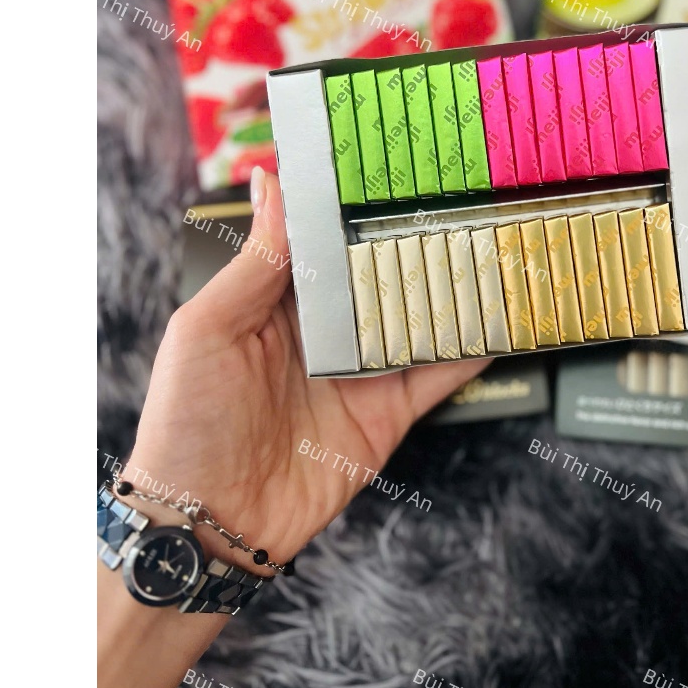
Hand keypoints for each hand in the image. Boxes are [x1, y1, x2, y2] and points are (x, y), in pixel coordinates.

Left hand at [125, 167, 488, 570]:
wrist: (208, 524)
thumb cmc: (187, 420)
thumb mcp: (206, 329)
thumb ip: (254, 262)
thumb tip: (272, 182)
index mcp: (278, 298)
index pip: (327, 239)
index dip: (356, 204)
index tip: (395, 163)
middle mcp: (326, 329)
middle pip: (383, 275)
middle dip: (418, 240)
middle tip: (465, 196)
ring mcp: (361, 371)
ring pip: (418, 320)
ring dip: (454, 290)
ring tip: (495, 247)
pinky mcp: (388, 413)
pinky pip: (437, 377)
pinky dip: (470, 352)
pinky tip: (500, 321)